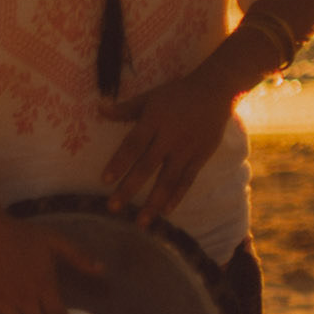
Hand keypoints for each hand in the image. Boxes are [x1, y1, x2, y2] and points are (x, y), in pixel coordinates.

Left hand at [99, 68, 234, 221]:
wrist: (215, 91)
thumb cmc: (175, 94)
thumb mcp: (149, 98)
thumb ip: (125, 109)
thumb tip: (98, 109)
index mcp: (154, 121)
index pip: (132, 145)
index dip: (119, 163)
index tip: (104, 180)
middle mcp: (169, 138)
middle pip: (147, 166)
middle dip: (129, 188)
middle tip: (113, 208)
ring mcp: (187, 149)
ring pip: (168, 179)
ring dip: (154, 201)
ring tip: (141, 222)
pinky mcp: (201, 156)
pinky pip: (188, 180)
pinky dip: (177, 196)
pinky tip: (166, 211)